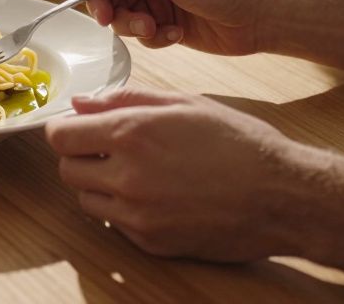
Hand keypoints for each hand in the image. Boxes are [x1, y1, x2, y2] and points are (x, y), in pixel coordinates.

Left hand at [46, 86, 322, 261]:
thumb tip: (80, 103)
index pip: (60, 136)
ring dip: (99, 185)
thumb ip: (124, 99)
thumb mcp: (184, 104)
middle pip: (67, 169)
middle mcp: (127, 177)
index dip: (65, 129)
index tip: (77, 128)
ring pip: (86, 200)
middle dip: (80, 156)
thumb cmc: (240, 144)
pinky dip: (123, 211)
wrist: (283, 197)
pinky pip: (115, 224)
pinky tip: (156, 195)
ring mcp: (137, 215)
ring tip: (135, 172)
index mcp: (131, 133)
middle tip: (107, 148)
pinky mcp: (151, 243)